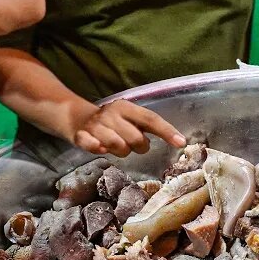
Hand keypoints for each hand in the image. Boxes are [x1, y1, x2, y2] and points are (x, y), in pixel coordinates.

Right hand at [63, 99, 185, 156]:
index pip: (150, 119)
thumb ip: (146, 127)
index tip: (181, 143)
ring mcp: (95, 125)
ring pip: (117, 145)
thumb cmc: (111, 122)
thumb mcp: (128, 118)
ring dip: (121, 151)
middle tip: (132, 144)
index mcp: (125, 107)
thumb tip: (176, 140)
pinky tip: (100, 148)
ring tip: (117, 146)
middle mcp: (111, 114)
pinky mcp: (81, 135)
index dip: (166, 131)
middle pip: (135, 137)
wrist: (77, 118)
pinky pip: (91, 144)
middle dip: (139, 146)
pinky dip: (97, 147)